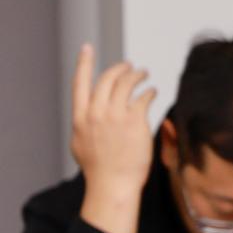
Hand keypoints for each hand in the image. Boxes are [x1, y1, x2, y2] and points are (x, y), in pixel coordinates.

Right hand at [70, 43, 157, 232]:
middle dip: (119, 68)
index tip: (87, 48)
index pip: (80, 82)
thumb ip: (85, 124)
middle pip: (107, 79)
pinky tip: (153, 92)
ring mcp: (115, 116)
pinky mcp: (135, 122)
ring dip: (136, 75)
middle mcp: (96, 112)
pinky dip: (148, 91)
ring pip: (126, 84)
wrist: (113, 184)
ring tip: (144, 74)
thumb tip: (89, 114)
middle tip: (129, 66)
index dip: (84, 63)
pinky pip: (143, 98)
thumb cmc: (99, 169)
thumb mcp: (80, 143)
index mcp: (80, 117)